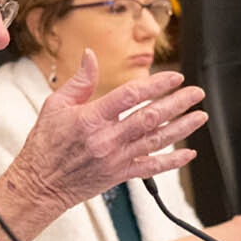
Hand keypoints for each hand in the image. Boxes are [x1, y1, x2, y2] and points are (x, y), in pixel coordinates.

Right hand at [0, 51, 205, 240]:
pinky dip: (172, 161)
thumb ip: (79, 81)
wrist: (39, 184)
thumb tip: (90, 56)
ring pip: (156, 141)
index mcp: (91, 118)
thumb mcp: (55, 106)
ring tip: (200, 116)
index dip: (156, 85)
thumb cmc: (45, 144)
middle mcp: (107, 139)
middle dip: (178, 103)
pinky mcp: (120, 175)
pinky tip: (189, 153)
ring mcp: (116, 159)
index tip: (174, 77)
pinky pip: (151, 169)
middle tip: (196, 93)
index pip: (131, 96)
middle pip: (151, 117)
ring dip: (182, 128)